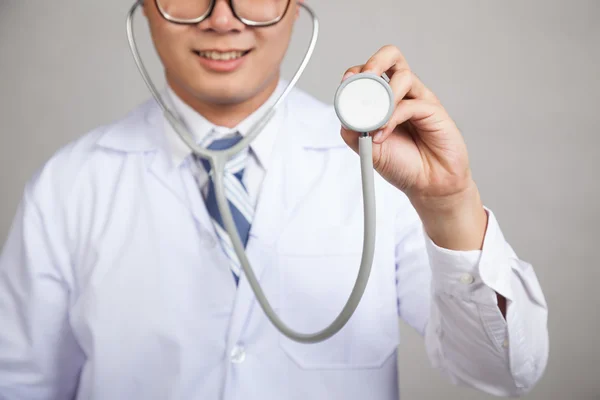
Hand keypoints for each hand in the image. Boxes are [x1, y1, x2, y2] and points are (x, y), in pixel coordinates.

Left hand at [340, 45, 487, 250]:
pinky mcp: (434, 109)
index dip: (355, 74)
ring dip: (383, 97)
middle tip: (363, 80)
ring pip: (402, 75)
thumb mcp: (366, 149)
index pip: (368, 72)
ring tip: (374, 123)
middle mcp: (402, 94)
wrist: (428, 186)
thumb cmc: (402, 164)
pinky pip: (410, 103)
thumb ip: (352, 130)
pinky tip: (382, 135)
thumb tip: (343, 111)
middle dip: (373, 63)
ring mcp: (419, 99)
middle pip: (391, 56)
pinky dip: (391, 118)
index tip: (345, 85)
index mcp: (383, 99)